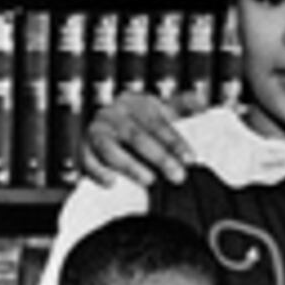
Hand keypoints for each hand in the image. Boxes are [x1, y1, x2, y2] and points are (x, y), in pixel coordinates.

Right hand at [82, 88, 198, 186]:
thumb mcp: (167, 112)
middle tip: (178, 176)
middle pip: (135, 135)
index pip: (156, 122)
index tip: (190, 159)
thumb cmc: (148, 126)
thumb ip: (184, 107)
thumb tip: (201, 102)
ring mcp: (97, 131)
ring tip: (149, 180)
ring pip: (110, 148)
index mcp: (135, 102)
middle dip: (159, 157)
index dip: (174, 141)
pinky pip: (87, 160)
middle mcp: (113, 114)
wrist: (118, 137)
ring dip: (130, 165)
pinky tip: (112, 182)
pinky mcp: (84, 149)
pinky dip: (98, 171)